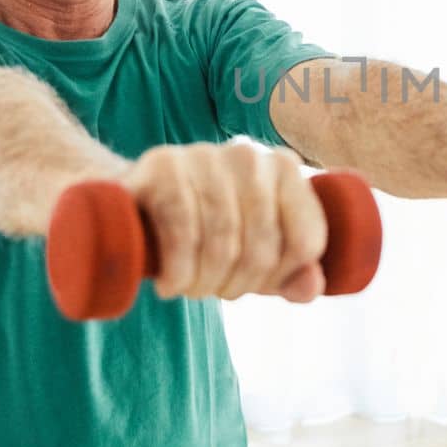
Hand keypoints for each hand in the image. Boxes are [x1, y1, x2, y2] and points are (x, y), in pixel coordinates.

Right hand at [121, 141, 328, 303]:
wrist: (134, 202)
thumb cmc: (205, 230)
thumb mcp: (253, 255)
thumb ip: (292, 274)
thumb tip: (312, 286)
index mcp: (285, 170)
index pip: (306, 240)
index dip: (281, 277)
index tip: (254, 285)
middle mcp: (251, 156)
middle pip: (263, 247)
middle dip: (238, 285)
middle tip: (213, 291)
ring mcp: (206, 156)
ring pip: (222, 242)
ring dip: (204, 282)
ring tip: (189, 287)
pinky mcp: (163, 166)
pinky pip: (183, 231)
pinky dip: (178, 271)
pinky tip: (169, 283)